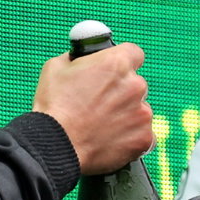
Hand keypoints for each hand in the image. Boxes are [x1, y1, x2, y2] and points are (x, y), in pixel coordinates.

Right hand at [34, 45, 153, 175]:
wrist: (56, 145)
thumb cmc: (54, 108)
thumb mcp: (56, 67)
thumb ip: (78, 58)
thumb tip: (83, 59)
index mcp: (116, 63)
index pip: (134, 54)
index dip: (122, 63)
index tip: (113, 72)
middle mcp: (135, 85)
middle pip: (136, 84)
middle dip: (121, 92)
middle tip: (99, 104)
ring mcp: (142, 114)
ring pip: (140, 110)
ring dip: (126, 115)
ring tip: (101, 125)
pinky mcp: (144, 138)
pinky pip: (143, 135)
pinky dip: (130, 138)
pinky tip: (109, 139)